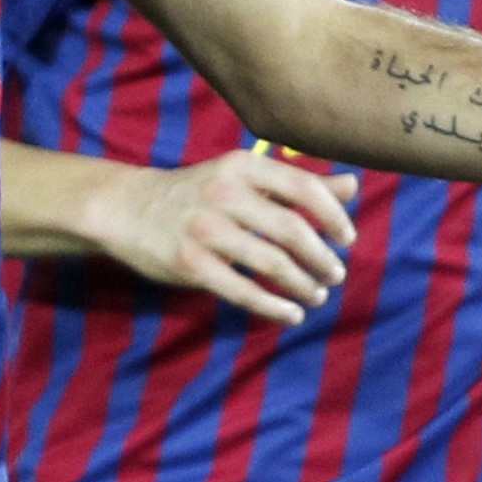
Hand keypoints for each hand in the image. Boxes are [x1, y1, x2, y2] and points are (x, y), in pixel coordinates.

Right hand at [89, 151, 358, 323]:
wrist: (127, 208)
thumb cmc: (197, 192)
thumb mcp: (242, 177)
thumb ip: (296, 184)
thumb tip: (354, 186)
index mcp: (241, 166)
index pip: (302, 188)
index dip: (332, 216)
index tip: (347, 239)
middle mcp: (223, 192)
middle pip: (291, 230)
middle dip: (321, 258)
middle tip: (334, 274)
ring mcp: (204, 229)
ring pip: (271, 263)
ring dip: (302, 285)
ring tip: (316, 295)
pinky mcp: (189, 263)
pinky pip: (242, 291)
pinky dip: (273, 307)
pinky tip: (291, 314)